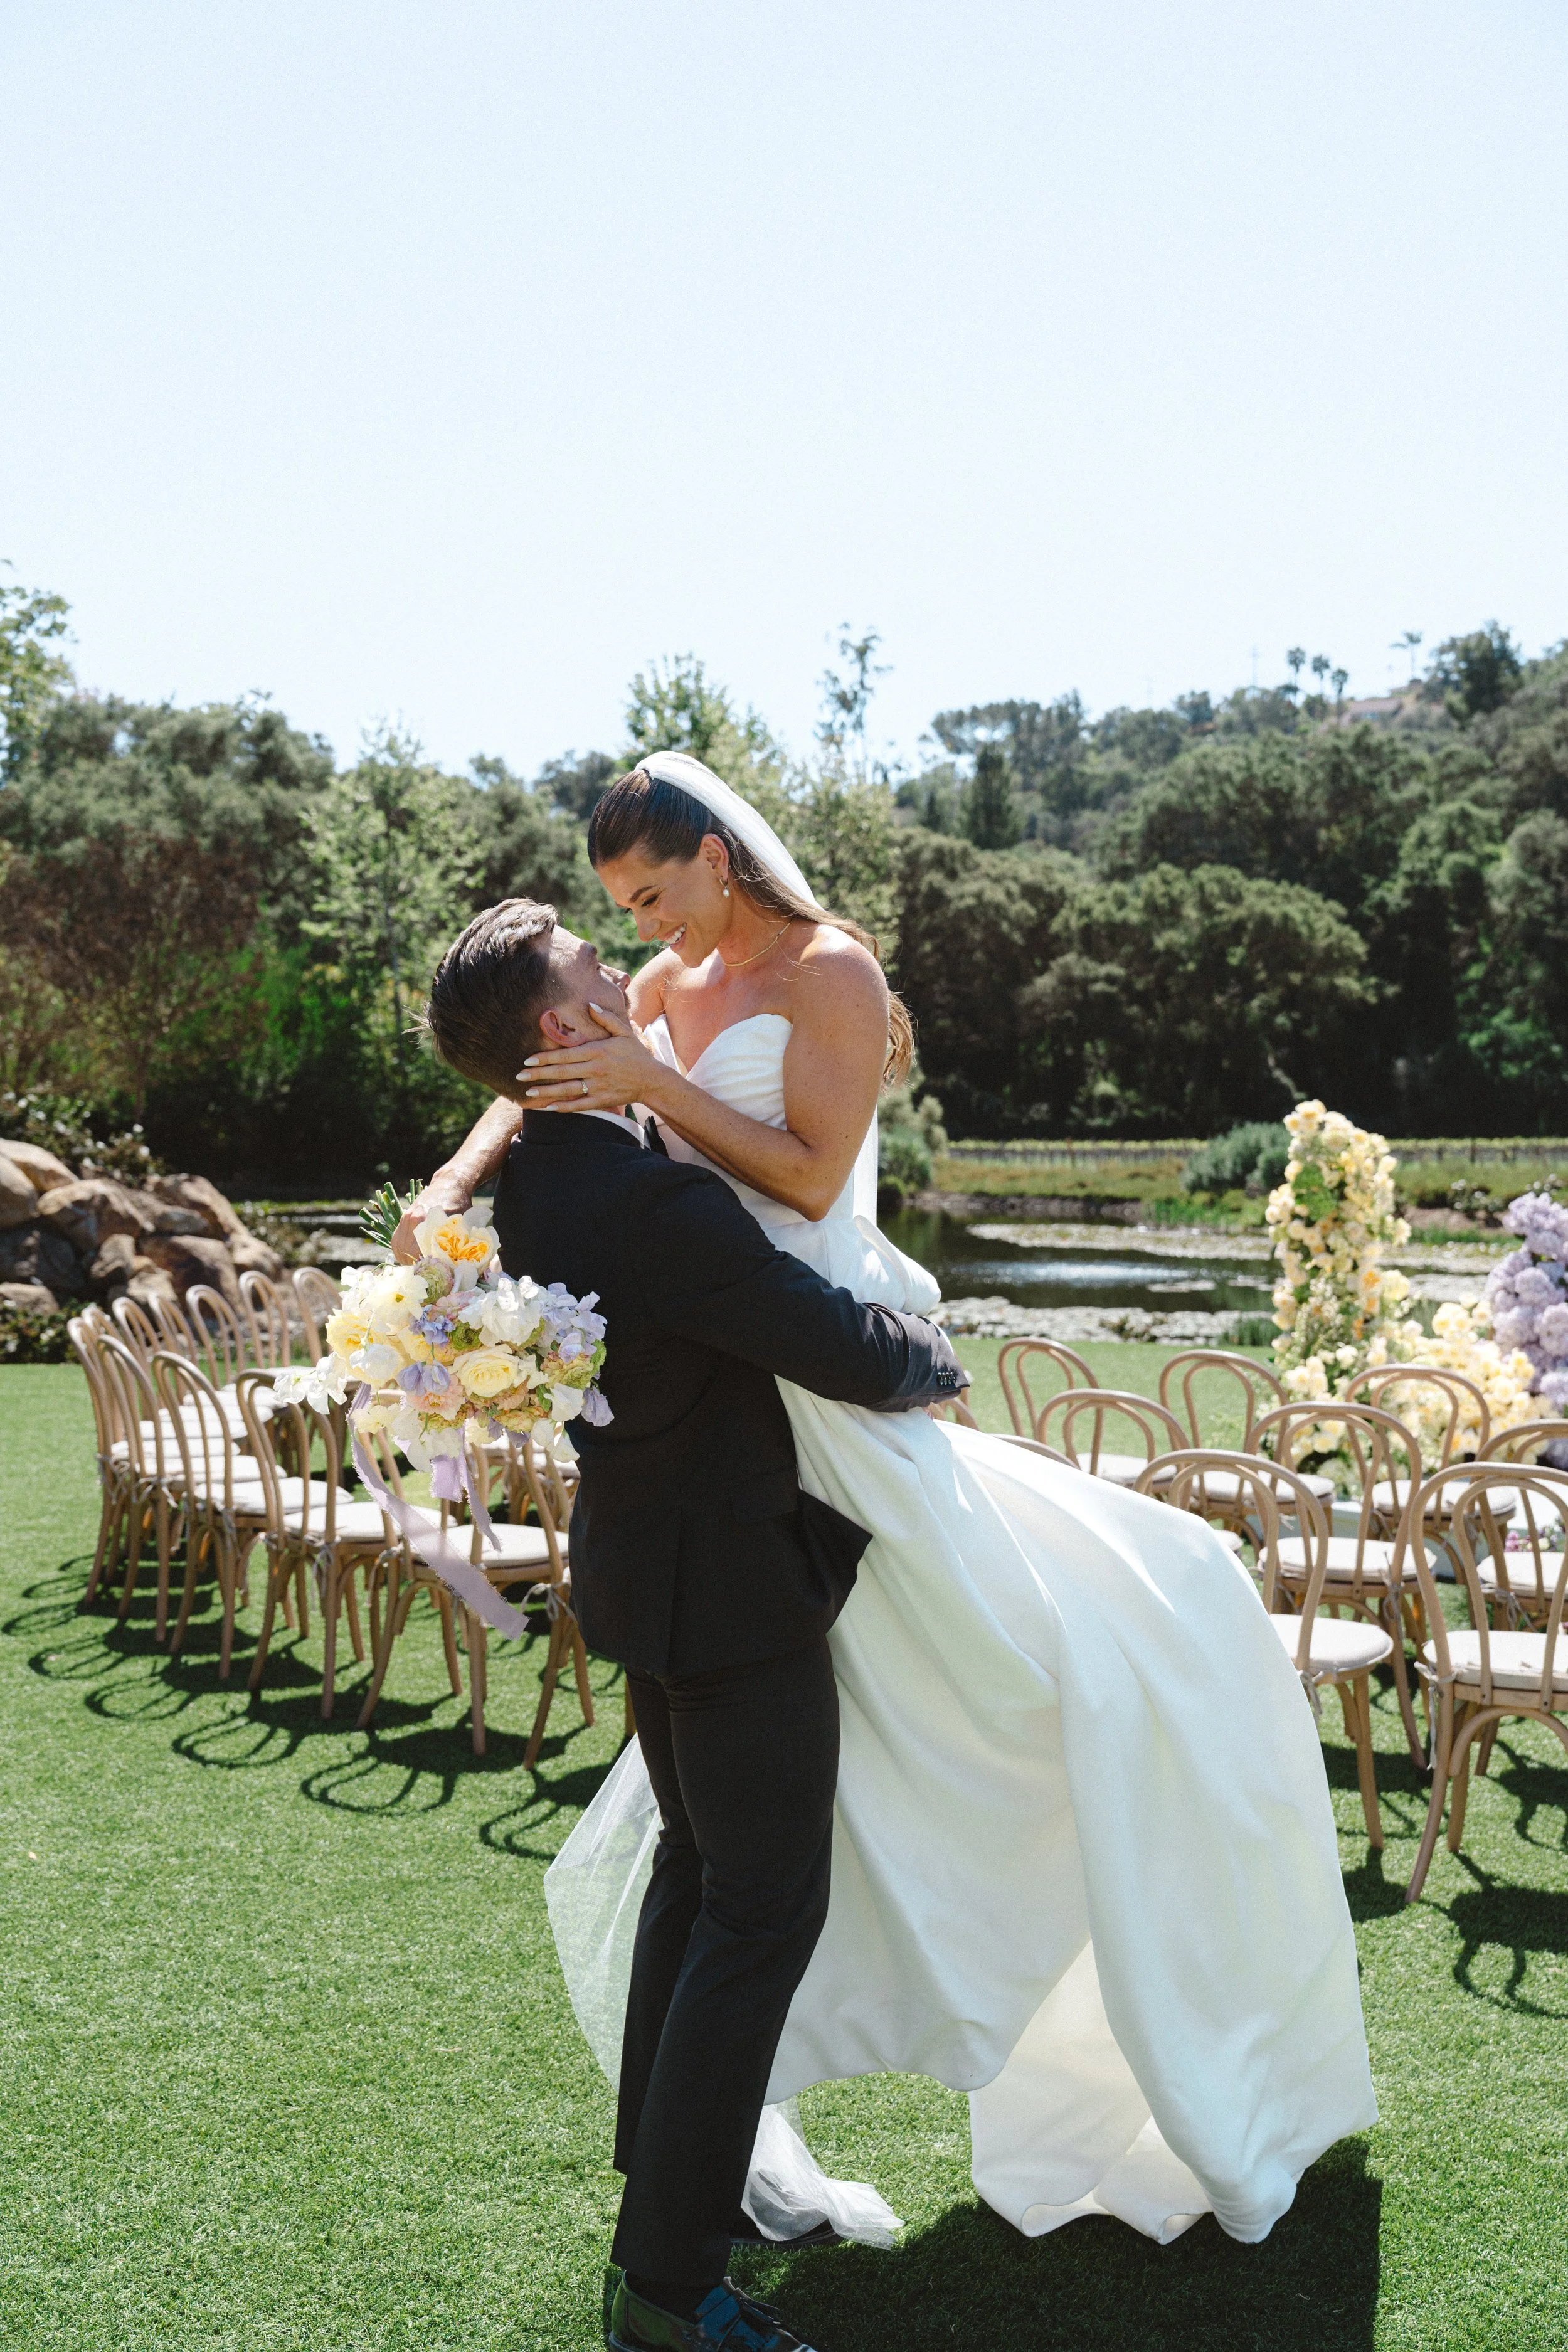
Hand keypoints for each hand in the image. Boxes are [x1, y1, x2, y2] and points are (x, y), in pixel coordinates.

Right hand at [391, 1177, 468, 1263]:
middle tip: (428, 1270)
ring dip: (407, 1259)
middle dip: (416, 1265)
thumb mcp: (462, 1223)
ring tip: (420, 1263)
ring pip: (398, 1248)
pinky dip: (402, 1250)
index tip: (435, 1272)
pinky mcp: (404, 1218)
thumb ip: (458, 1242)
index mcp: (424, 1221)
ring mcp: (405, 1218)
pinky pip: (396, 1241)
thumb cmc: (460, 1203)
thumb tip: (457, 1265)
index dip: (426, 1265)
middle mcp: (411, 1220)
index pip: (417, 1253)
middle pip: (405, 1253)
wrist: (449, 1184)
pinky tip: (412, 1254)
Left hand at [521, 1002, 661, 1113]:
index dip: (546, 1058)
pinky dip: (563, 1107)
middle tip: (519, 1075)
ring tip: (528, 1092)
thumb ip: (606, 1018)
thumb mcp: (624, 1032)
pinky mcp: (602, 1100)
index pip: (566, 1055)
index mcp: (597, 1051)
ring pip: (567, 1090)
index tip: (528, 1059)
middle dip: (538, 1074)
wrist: (652, 1080)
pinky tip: (548, 1107)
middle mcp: (595, 1069)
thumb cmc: (636, 1054)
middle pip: (561, 1072)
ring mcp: (597, 1087)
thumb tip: (589, 1004)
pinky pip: (579, 1105)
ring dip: (546, 1091)